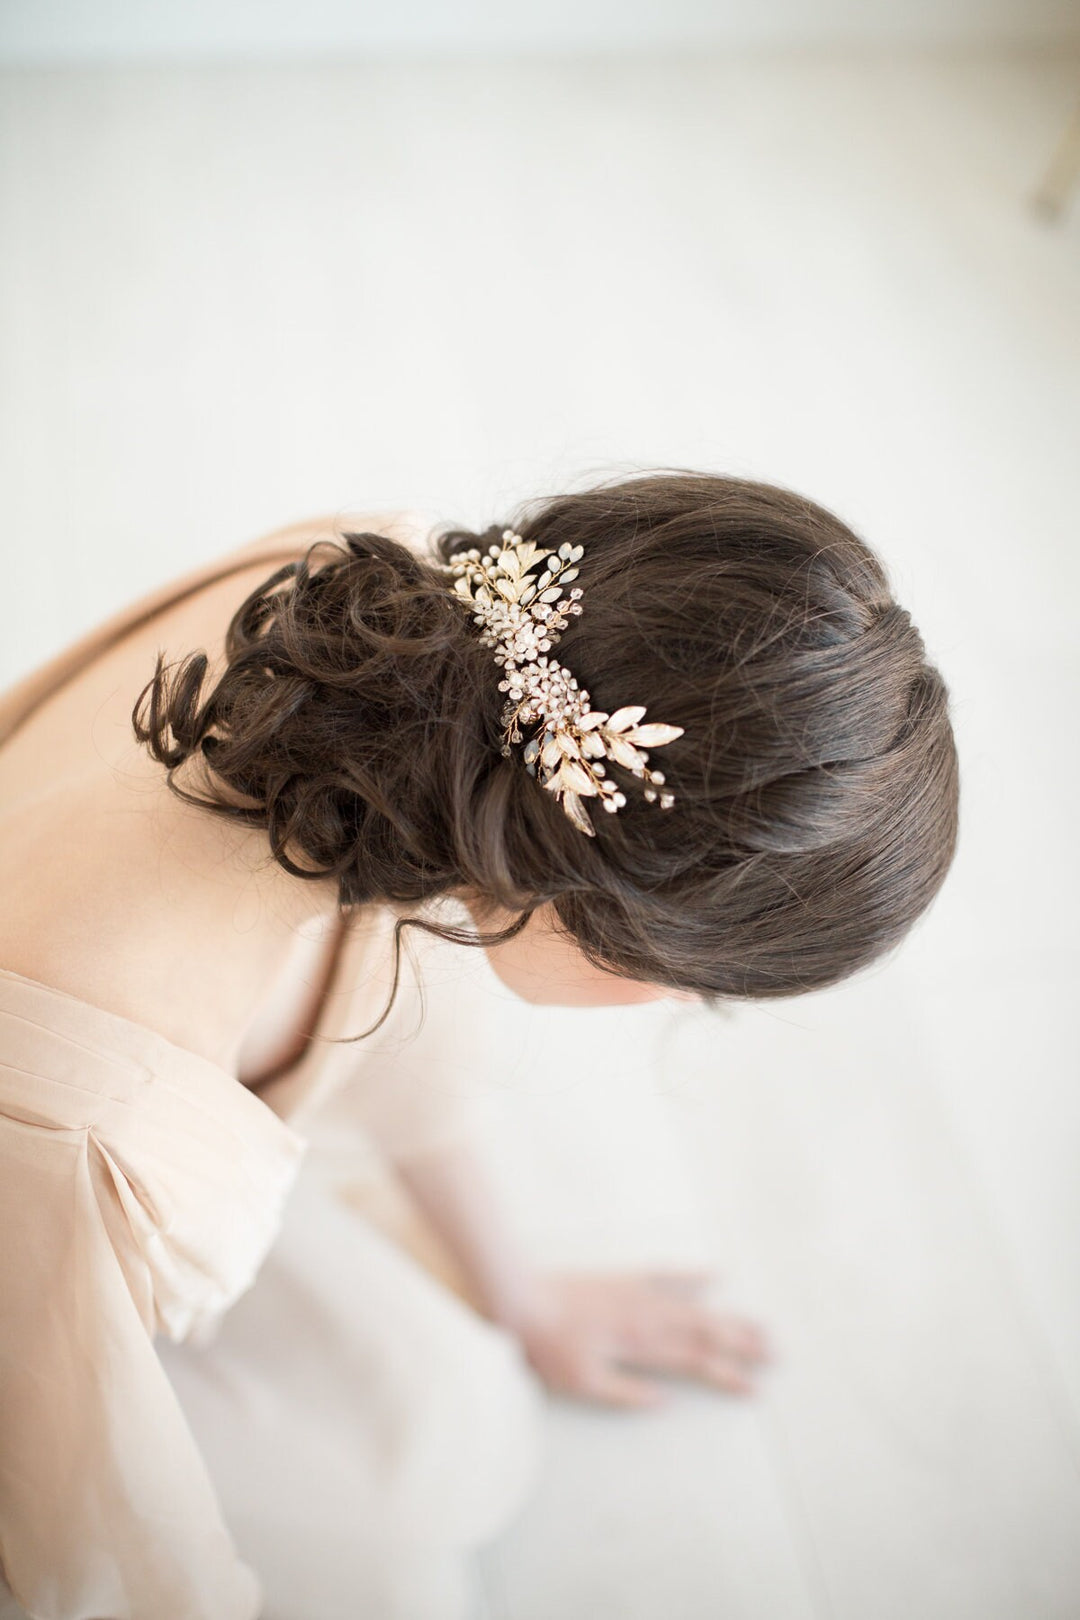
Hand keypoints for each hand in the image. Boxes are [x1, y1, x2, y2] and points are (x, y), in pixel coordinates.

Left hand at [505, 1270, 771, 1408]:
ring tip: (759, 1324)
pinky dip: (693, 1274)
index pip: (695, 1363)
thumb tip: (664, 1402)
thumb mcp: (582, 1384)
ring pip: (696, 1306)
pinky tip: (716, 1274)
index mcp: (640, 1346)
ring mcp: (639, 1293)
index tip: (755, 1388)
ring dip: (729, 1316)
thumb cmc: (548, 1347)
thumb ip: (626, 1394)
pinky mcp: (626, 1278)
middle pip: (706, 1331)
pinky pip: (667, 1273)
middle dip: (742, 1344)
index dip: (728, 1376)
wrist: (522, 1299)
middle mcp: (648, 1317)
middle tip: (775, 1353)